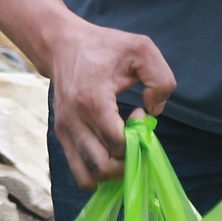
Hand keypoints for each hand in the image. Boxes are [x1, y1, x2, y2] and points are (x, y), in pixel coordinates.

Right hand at [40, 14, 175, 188]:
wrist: (63, 44)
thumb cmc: (105, 47)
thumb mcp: (141, 49)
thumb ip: (160, 79)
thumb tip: (154, 112)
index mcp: (92, 100)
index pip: (116, 143)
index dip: (136, 136)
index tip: (139, 113)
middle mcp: (73, 121)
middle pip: (102, 167)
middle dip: (127, 162)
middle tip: (133, 137)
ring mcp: (64, 131)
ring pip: (88, 177)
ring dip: (112, 171)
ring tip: (121, 147)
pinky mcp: (61, 136)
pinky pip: (79, 171)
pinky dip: (97, 172)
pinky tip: (108, 149)